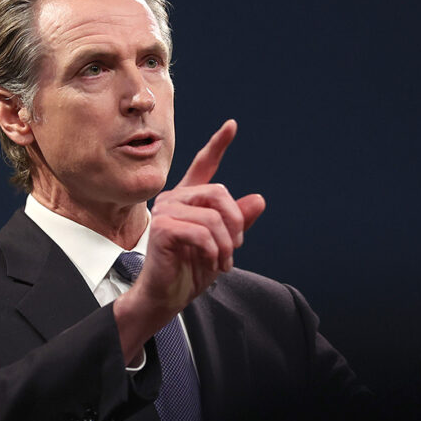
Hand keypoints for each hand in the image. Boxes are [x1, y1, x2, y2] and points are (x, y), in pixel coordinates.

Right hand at [133, 119, 265, 317]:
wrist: (166, 295)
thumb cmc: (190, 269)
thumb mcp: (223, 244)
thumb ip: (238, 222)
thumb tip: (259, 199)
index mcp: (188, 199)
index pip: (203, 165)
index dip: (218, 145)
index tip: (232, 125)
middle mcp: (174, 199)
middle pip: (219, 192)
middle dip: (235, 222)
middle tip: (235, 247)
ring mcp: (164, 211)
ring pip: (213, 216)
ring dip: (227, 244)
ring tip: (223, 261)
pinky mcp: (162, 228)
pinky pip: (202, 232)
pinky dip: (214, 251)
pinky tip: (211, 263)